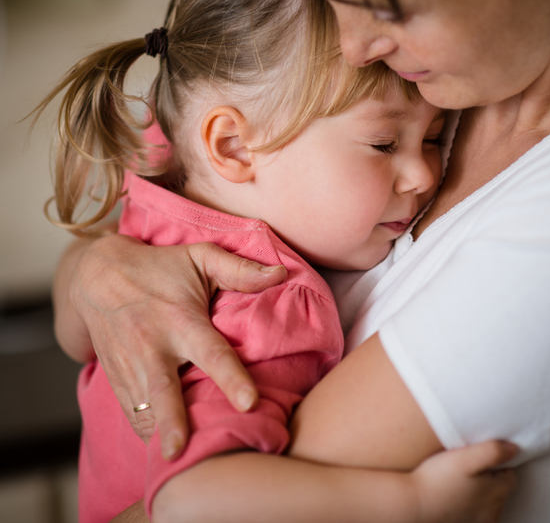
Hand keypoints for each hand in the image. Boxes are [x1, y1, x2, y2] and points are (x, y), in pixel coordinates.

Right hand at [66, 234, 285, 458]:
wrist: (97, 275)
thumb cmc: (160, 266)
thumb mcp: (200, 257)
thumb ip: (239, 269)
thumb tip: (280, 275)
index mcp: (180, 320)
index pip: (211, 352)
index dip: (231, 378)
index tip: (249, 402)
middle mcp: (153, 347)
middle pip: (164, 391)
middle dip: (172, 422)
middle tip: (180, 452)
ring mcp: (131, 366)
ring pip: (143, 408)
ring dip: (157, 435)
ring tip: (172, 464)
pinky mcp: (117, 378)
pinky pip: (132, 412)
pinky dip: (146, 431)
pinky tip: (161, 451)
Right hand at [410, 441, 517, 522]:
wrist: (411, 506)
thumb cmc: (438, 479)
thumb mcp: (466, 457)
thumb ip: (493, 451)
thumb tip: (514, 449)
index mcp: (498, 493)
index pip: (509, 474)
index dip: (496, 463)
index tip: (479, 457)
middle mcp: (493, 513)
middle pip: (499, 491)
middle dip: (489, 478)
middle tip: (466, 467)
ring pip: (487, 504)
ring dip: (478, 494)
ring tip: (457, 482)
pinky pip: (474, 515)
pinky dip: (467, 507)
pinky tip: (452, 498)